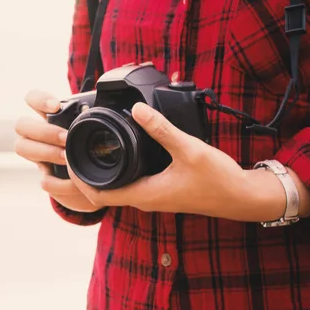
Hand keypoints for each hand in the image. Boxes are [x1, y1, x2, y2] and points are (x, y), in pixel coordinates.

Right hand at [14, 89, 102, 212]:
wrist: (96, 175)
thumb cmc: (93, 141)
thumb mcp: (95, 124)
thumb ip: (94, 111)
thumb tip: (99, 98)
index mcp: (49, 116)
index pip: (32, 98)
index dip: (39, 100)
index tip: (56, 106)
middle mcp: (37, 134)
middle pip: (21, 125)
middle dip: (44, 132)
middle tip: (66, 138)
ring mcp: (38, 156)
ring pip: (22, 148)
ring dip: (46, 152)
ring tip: (68, 158)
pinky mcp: (47, 179)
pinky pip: (43, 181)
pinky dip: (59, 183)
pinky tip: (75, 183)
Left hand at [67, 102, 299, 221]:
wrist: (242, 197)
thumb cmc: (218, 179)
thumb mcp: (189, 149)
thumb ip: (162, 129)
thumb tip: (137, 109)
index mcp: (144, 194)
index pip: (98, 195)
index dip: (78, 180)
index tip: (67, 159)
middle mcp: (144, 199)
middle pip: (101, 192)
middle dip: (84, 174)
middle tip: (73, 149)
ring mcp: (151, 196)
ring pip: (114, 188)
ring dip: (99, 173)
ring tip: (88, 148)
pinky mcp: (159, 191)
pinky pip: (129, 183)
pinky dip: (117, 171)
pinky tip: (117, 153)